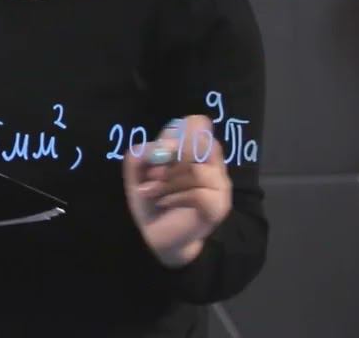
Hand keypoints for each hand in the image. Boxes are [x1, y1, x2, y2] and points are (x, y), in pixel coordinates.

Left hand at [122, 115, 231, 265]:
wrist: (154, 235)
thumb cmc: (150, 197)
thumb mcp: (138, 171)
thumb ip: (143, 152)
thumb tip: (160, 149)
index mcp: (196, 147)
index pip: (197, 123)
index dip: (175, 134)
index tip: (158, 154)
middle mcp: (213, 162)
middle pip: (200, 143)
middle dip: (169, 160)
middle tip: (152, 175)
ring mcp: (220, 184)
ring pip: (196, 170)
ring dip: (166, 182)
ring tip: (153, 192)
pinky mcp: (220, 205)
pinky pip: (198, 193)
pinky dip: (174, 198)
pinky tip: (164, 202)